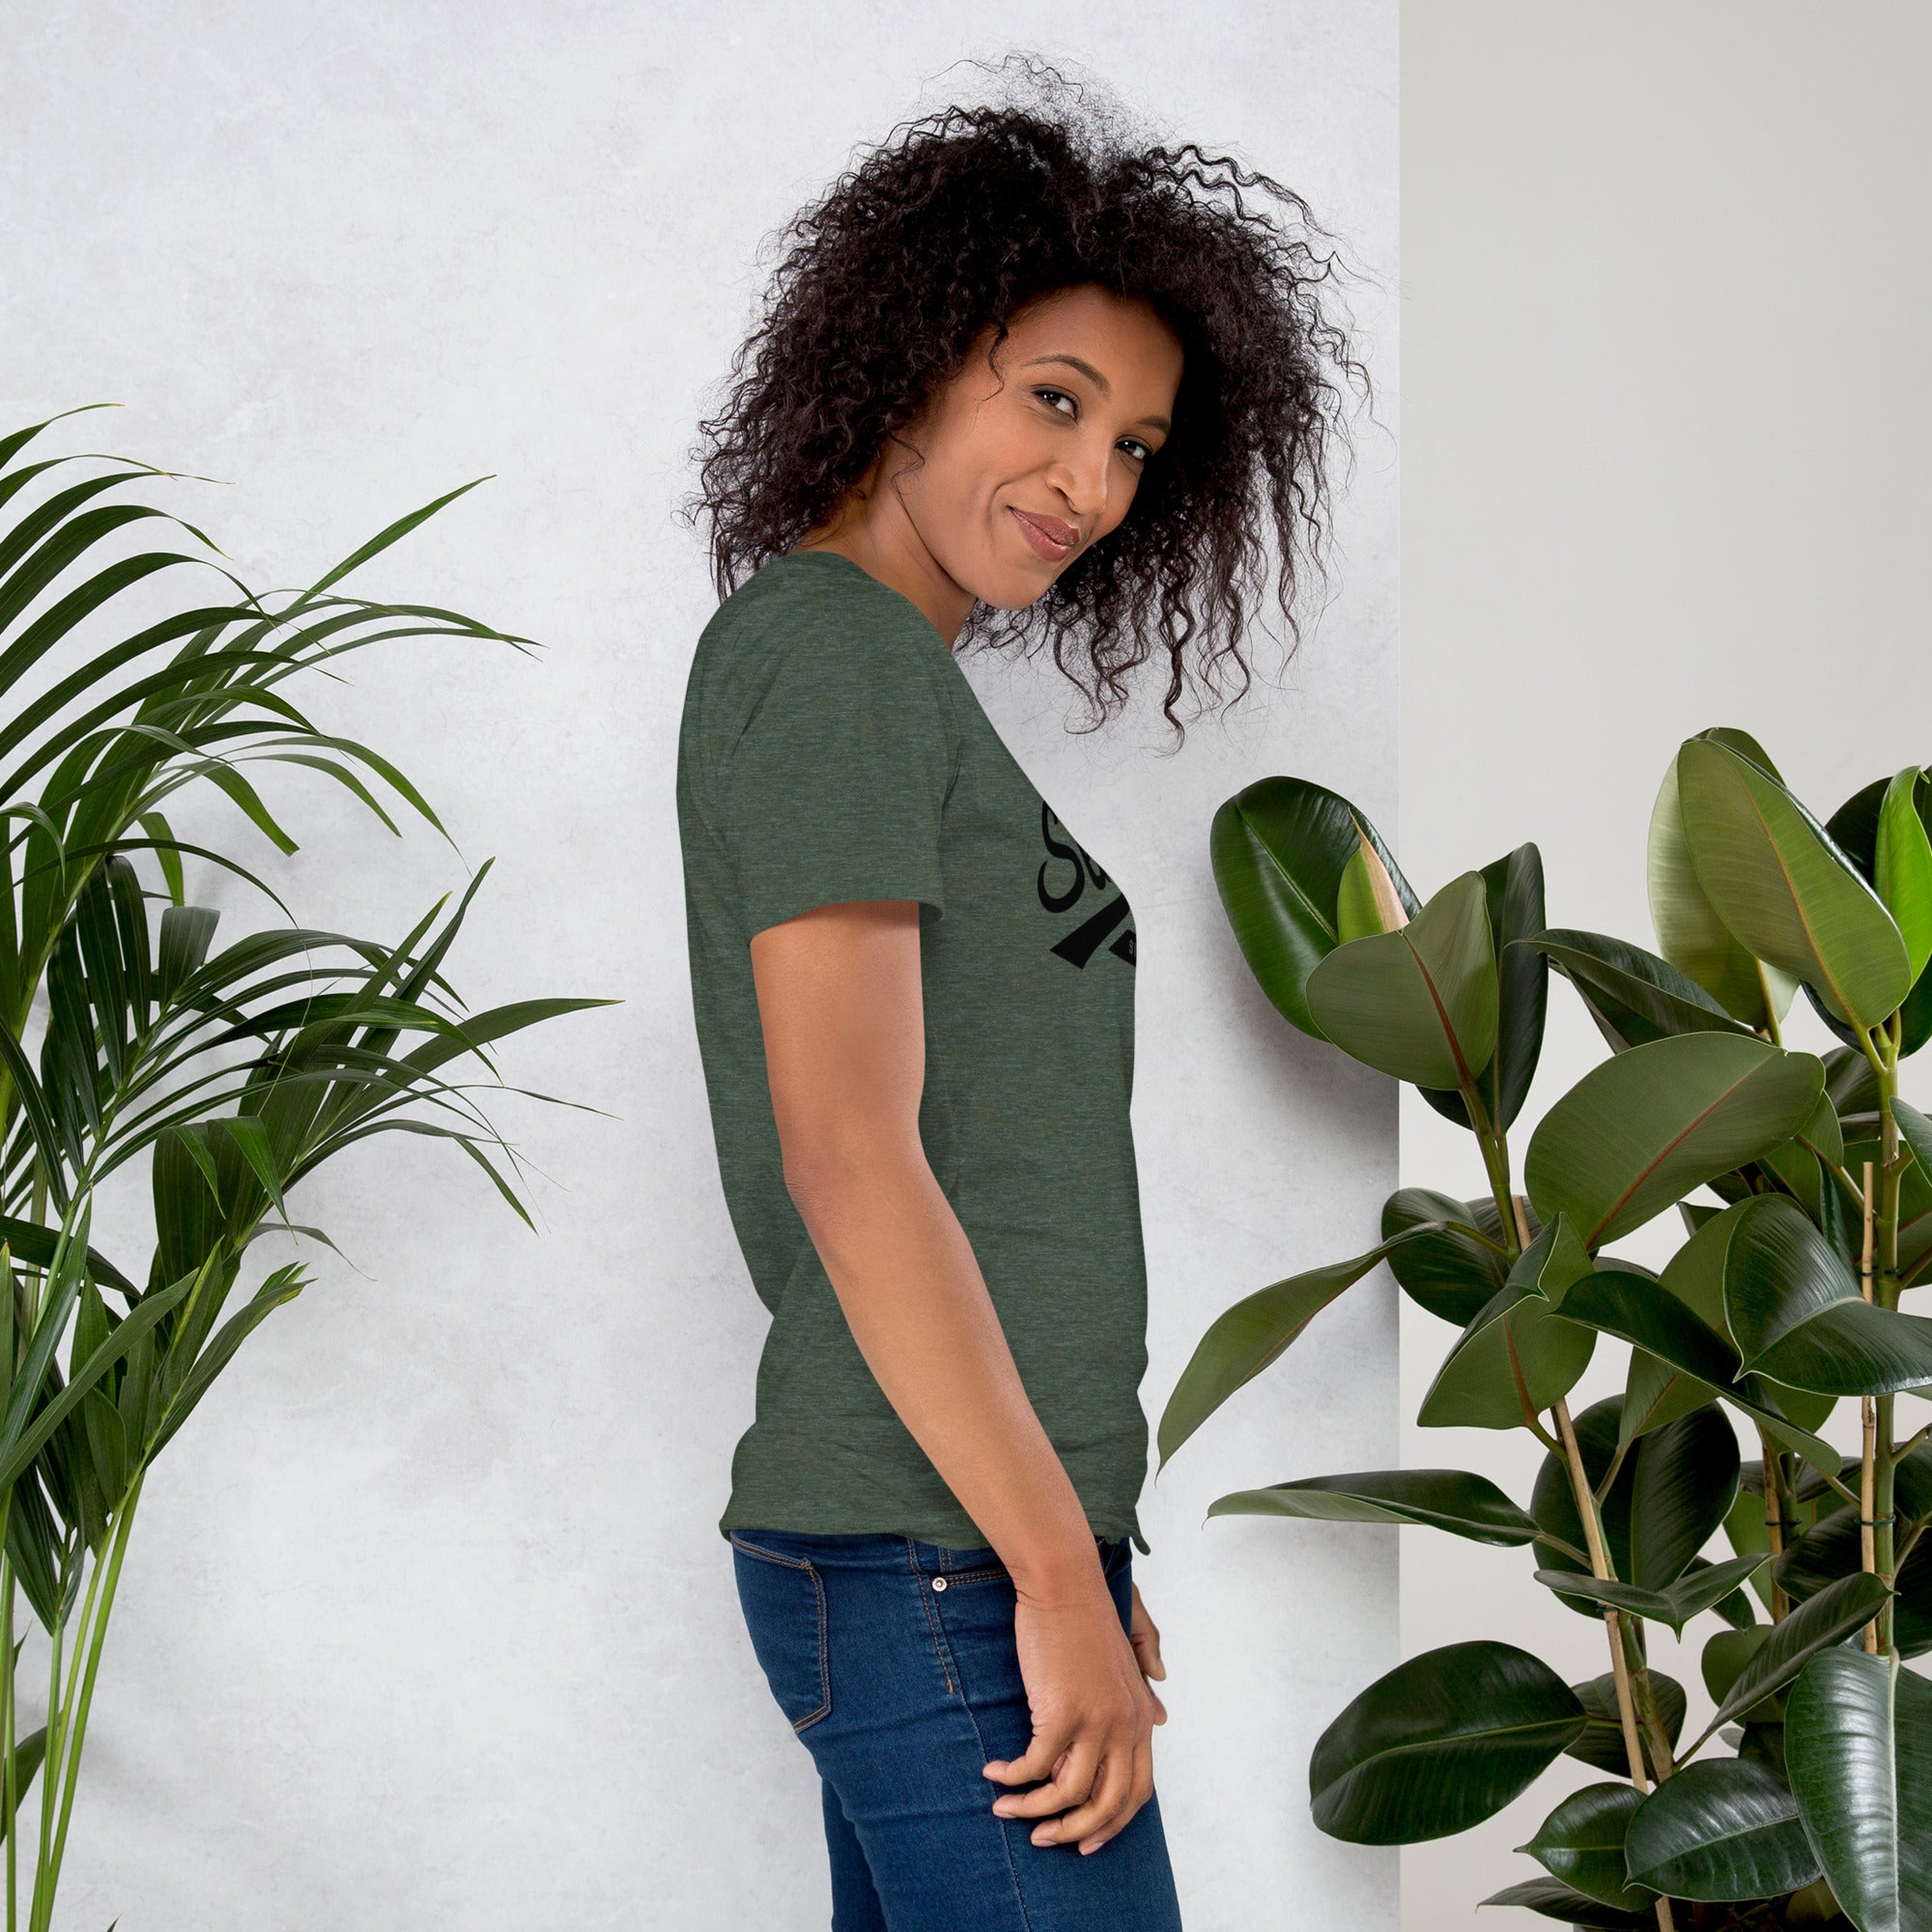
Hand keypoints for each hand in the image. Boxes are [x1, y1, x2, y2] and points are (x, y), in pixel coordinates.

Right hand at [981, 1578, 1161, 1855]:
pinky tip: (993, 1774)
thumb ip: (1140, 1695)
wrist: (1064, 1584)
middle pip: (1107, 1805)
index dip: (1111, 1825)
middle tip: (1043, 1840)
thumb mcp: (1122, 1663)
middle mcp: (1124, 1726)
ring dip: (1034, 1811)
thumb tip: (1159, 1720)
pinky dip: (1012, 1778)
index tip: (1084, 1842)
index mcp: (1141, 1718)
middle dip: (1073, 1833)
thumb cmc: (1086, 1618)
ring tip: (1006, 1810)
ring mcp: (1095, 1721)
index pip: (1137, 1792)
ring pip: (1068, 1795)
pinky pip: (1034, 1766)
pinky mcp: (1060, 1712)